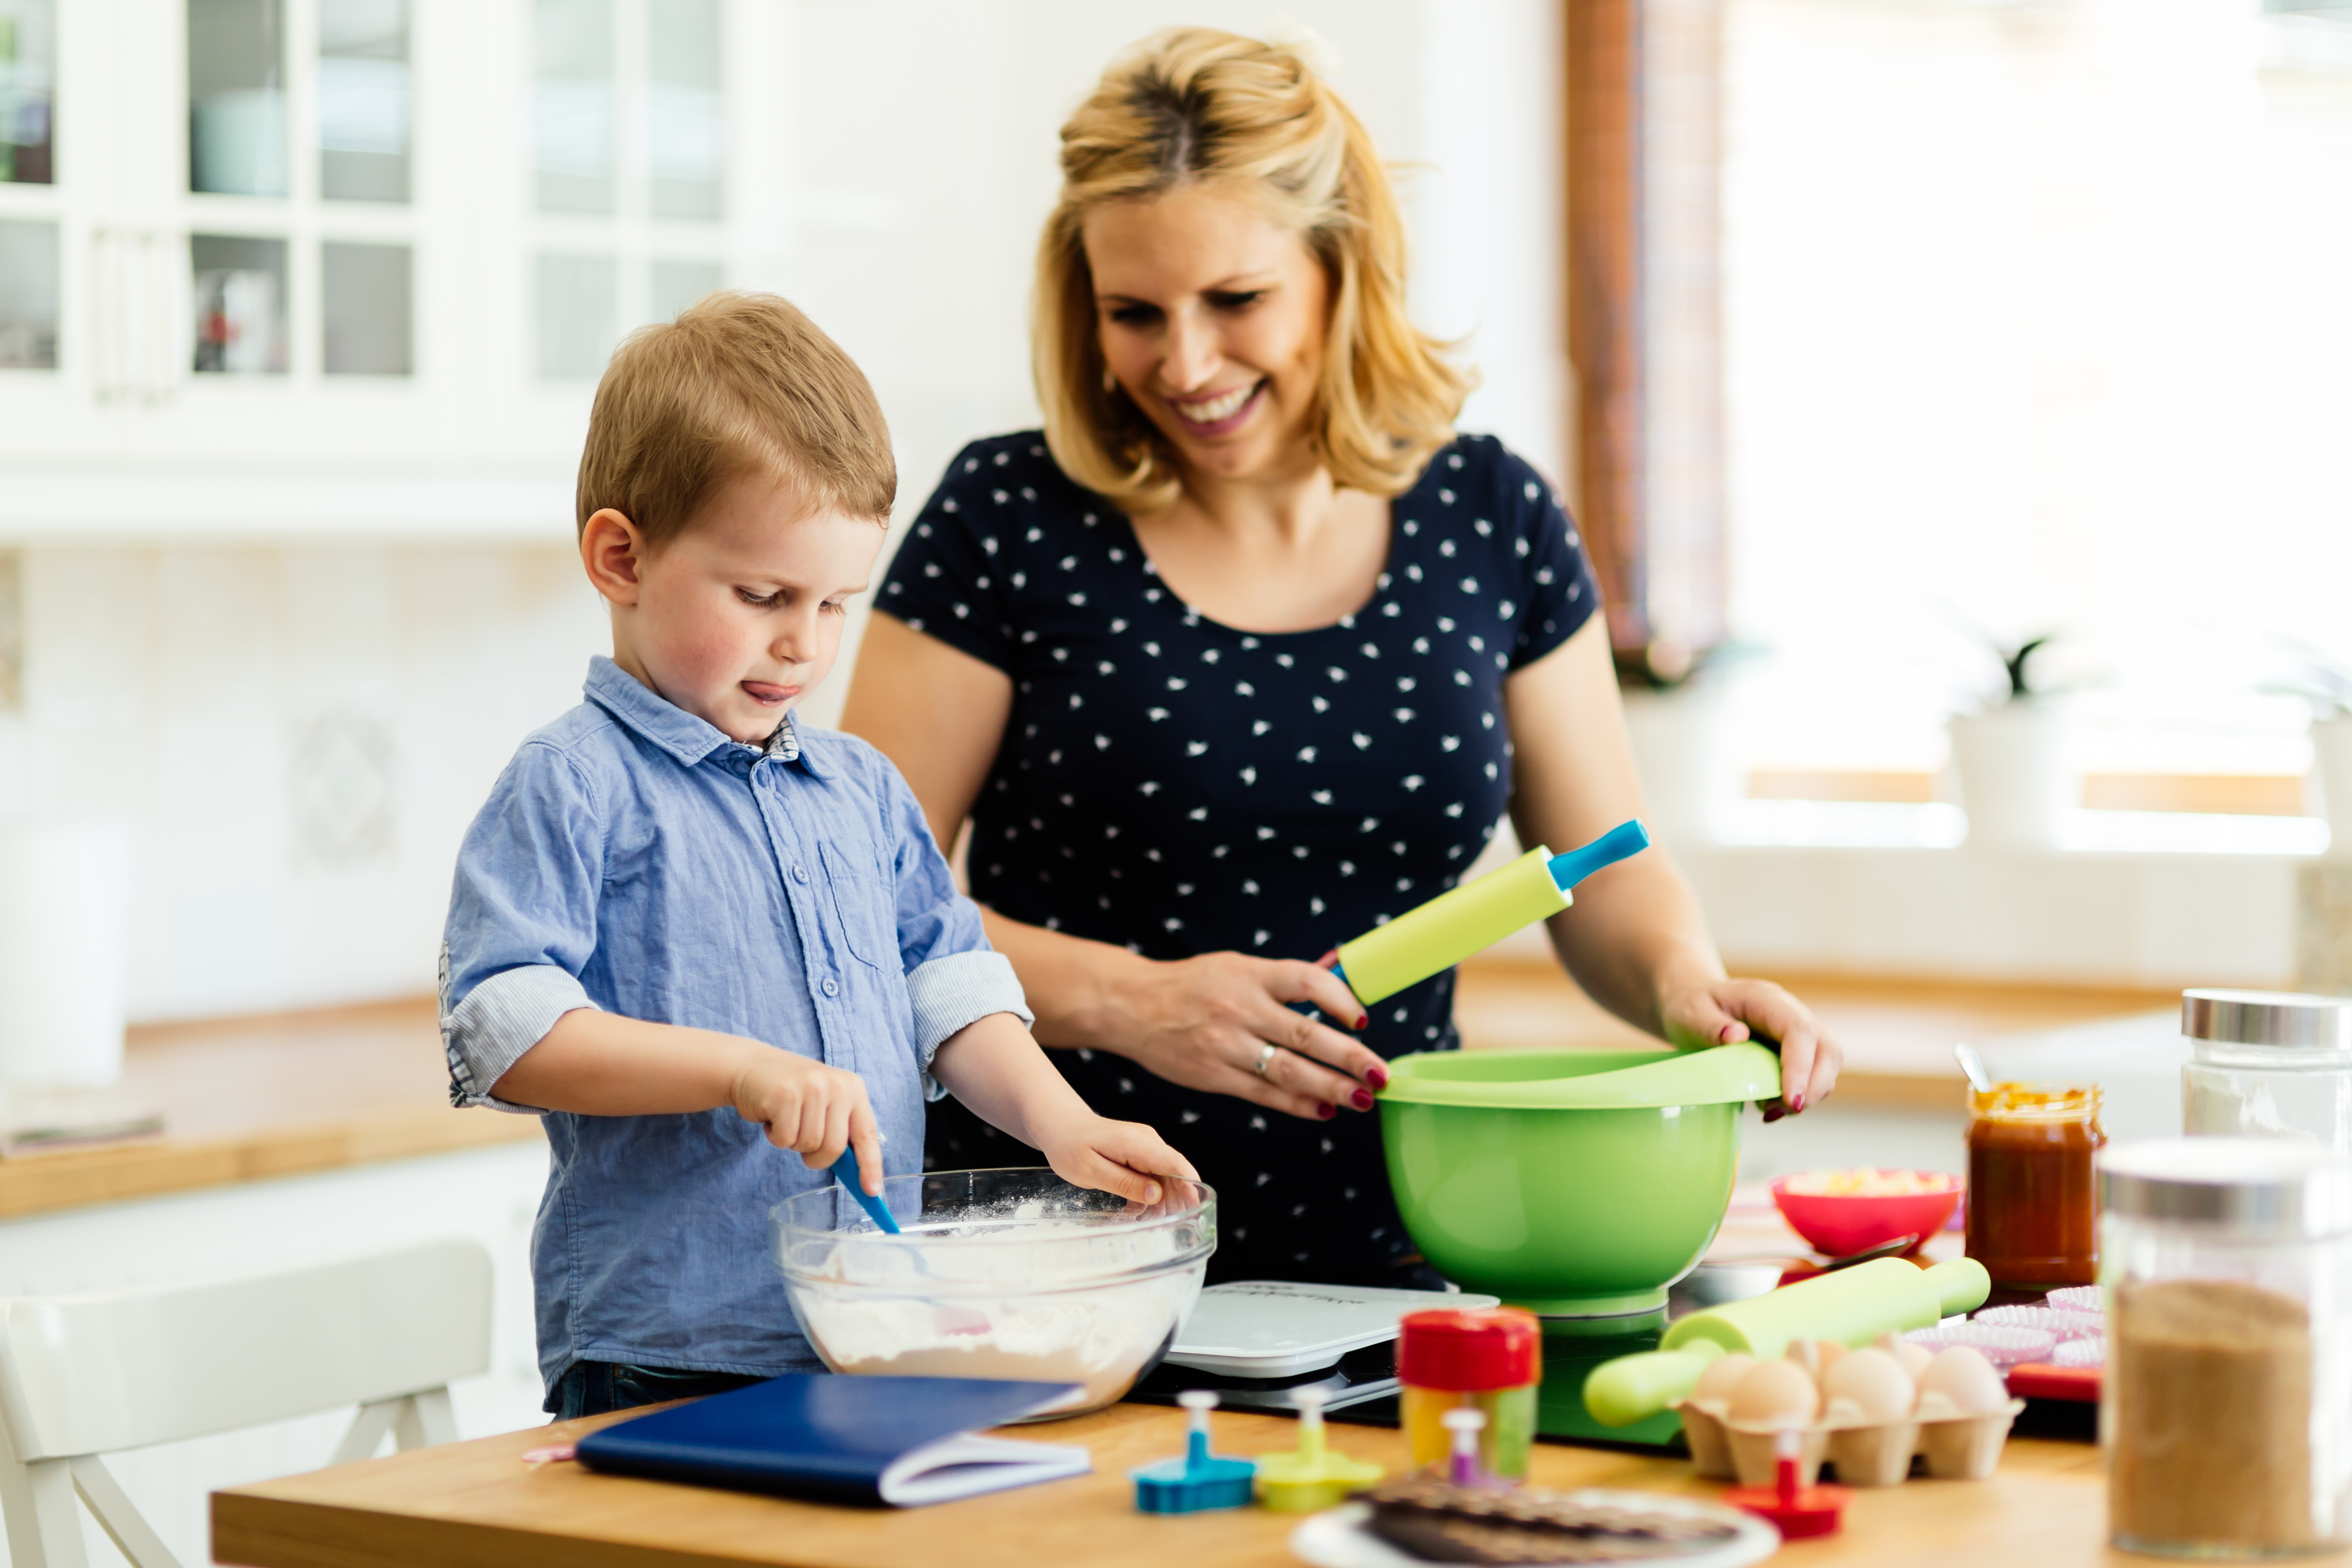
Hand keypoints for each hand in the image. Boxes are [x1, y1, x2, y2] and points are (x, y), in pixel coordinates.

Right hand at [728, 1049, 884, 1194]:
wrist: (754, 1067)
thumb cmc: (794, 1093)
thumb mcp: (825, 1103)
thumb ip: (841, 1129)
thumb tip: (857, 1173)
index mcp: (853, 1089)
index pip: (867, 1134)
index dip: (870, 1166)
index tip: (872, 1191)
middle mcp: (837, 1086)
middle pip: (834, 1148)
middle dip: (816, 1157)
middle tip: (801, 1139)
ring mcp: (812, 1088)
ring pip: (808, 1145)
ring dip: (793, 1143)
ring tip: (787, 1120)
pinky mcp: (785, 1095)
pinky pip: (785, 1139)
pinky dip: (775, 1137)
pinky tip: (772, 1117)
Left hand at [1031, 1105, 1201, 1207]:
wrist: (1061, 1125)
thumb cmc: (1070, 1146)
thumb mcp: (1091, 1171)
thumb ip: (1124, 1183)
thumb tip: (1156, 1195)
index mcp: (1137, 1143)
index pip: (1174, 1163)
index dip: (1188, 1185)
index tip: (1195, 1206)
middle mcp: (1147, 1141)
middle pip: (1174, 1172)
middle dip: (1176, 1199)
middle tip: (1170, 1227)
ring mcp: (1144, 1146)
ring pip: (1164, 1176)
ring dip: (1161, 1200)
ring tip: (1150, 1223)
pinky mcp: (1139, 1153)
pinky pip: (1152, 1175)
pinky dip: (1148, 1193)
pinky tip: (1137, 1211)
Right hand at [1107, 951, 1388, 1121]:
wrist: (1133, 1005)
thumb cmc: (1194, 984)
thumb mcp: (1236, 967)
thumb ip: (1282, 980)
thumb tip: (1340, 985)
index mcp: (1250, 974)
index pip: (1306, 981)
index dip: (1341, 999)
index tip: (1363, 1019)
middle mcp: (1239, 1009)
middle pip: (1305, 1034)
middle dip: (1349, 1057)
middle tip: (1381, 1073)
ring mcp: (1225, 1045)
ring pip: (1287, 1071)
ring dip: (1330, 1088)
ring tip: (1363, 1098)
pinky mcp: (1212, 1076)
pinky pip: (1263, 1095)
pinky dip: (1297, 1104)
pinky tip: (1323, 1110)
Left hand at [1660, 978, 1839, 1119]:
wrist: (1694, 1002)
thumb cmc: (1691, 1006)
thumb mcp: (1690, 1013)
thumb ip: (1710, 1025)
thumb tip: (1736, 1037)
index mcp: (1765, 999)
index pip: (1799, 1030)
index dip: (1800, 1066)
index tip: (1791, 1099)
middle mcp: (1791, 1011)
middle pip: (1827, 1048)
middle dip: (1815, 1086)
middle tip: (1784, 1111)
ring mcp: (1798, 1030)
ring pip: (1827, 1063)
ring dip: (1808, 1094)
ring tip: (1770, 1109)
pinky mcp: (1797, 1049)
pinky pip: (1813, 1073)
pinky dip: (1799, 1094)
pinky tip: (1770, 1106)